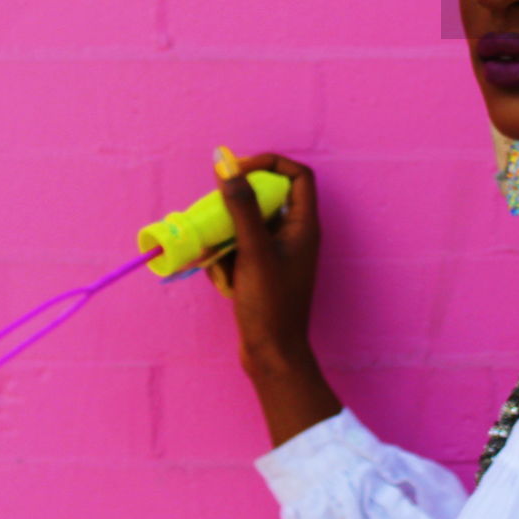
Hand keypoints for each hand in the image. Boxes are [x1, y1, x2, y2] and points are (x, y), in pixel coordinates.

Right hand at [204, 152, 322, 371]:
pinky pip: (240, 251)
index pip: (297, 175)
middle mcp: (295, 234)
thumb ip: (242, 207)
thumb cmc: (270, 303)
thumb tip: (228, 167)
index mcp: (304, 224)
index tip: (237, 169)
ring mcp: (279, 253)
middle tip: (213, 214)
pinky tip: (226, 283)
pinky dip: (227, 261)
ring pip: (247, 226)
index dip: (269, 164)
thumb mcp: (253, 251)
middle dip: (236, 207)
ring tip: (219, 261)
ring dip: (227, 239)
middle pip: (267, 198)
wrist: (272, 354)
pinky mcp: (262, 270)